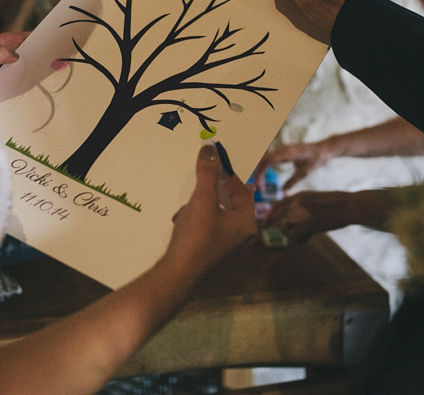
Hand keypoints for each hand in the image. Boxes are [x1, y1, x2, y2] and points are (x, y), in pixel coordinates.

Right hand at [165, 145, 256, 273]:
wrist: (177, 275)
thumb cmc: (197, 237)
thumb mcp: (203, 200)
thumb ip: (207, 173)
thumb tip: (210, 148)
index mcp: (246, 222)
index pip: (245, 190)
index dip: (230, 175)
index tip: (215, 163)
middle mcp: (240, 234)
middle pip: (231, 201)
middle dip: (213, 189)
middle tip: (201, 177)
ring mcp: (224, 245)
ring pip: (215, 213)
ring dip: (201, 204)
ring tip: (188, 203)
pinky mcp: (208, 252)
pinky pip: (205, 226)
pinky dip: (194, 219)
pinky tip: (180, 219)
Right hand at [253, 141, 333, 190]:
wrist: (323, 149)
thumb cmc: (316, 159)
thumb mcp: (305, 172)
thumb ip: (293, 182)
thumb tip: (282, 193)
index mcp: (287, 152)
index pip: (267, 162)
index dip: (260, 174)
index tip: (260, 186)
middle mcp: (282, 149)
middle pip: (262, 161)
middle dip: (258, 175)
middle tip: (259, 189)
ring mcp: (281, 149)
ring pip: (264, 159)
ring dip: (260, 171)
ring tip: (260, 185)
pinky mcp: (282, 152)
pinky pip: (269, 159)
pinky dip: (265, 168)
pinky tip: (265, 178)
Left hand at [264, 191, 356, 243]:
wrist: (349, 206)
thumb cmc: (338, 205)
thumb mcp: (317, 200)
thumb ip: (305, 206)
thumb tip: (297, 218)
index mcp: (300, 196)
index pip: (277, 204)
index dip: (270, 214)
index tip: (266, 222)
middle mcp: (296, 203)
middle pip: (275, 216)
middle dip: (271, 225)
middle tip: (270, 233)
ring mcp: (300, 213)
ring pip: (285, 227)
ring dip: (294, 233)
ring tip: (308, 234)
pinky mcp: (305, 224)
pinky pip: (294, 236)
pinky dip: (301, 239)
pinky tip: (311, 237)